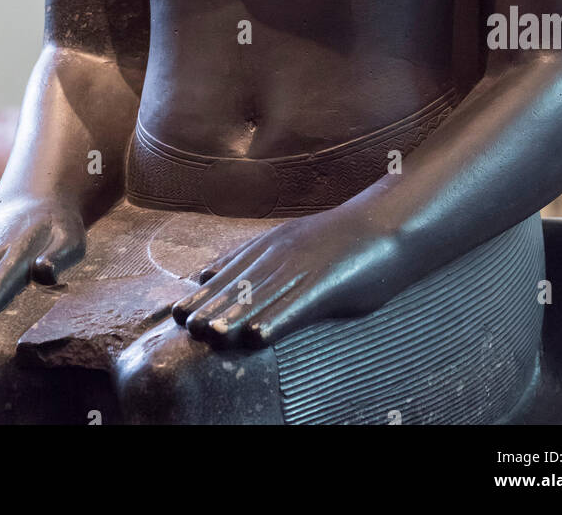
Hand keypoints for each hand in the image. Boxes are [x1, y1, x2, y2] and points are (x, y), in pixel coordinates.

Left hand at [172, 212, 393, 349]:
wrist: (384, 225)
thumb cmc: (336, 241)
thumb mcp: (285, 241)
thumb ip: (247, 257)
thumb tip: (207, 271)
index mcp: (270, 245)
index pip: (230, 273)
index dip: (204, 295)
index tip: (177, 313)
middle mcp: (281, 253)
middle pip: (240, 285)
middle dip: (211, 307)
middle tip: (184, 326)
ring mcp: (303, 267)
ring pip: (263, 296)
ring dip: (235, 317)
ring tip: (210, 335)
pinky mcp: (326, 282)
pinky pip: (297, 304)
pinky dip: (276, 320)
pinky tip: (258, 336)